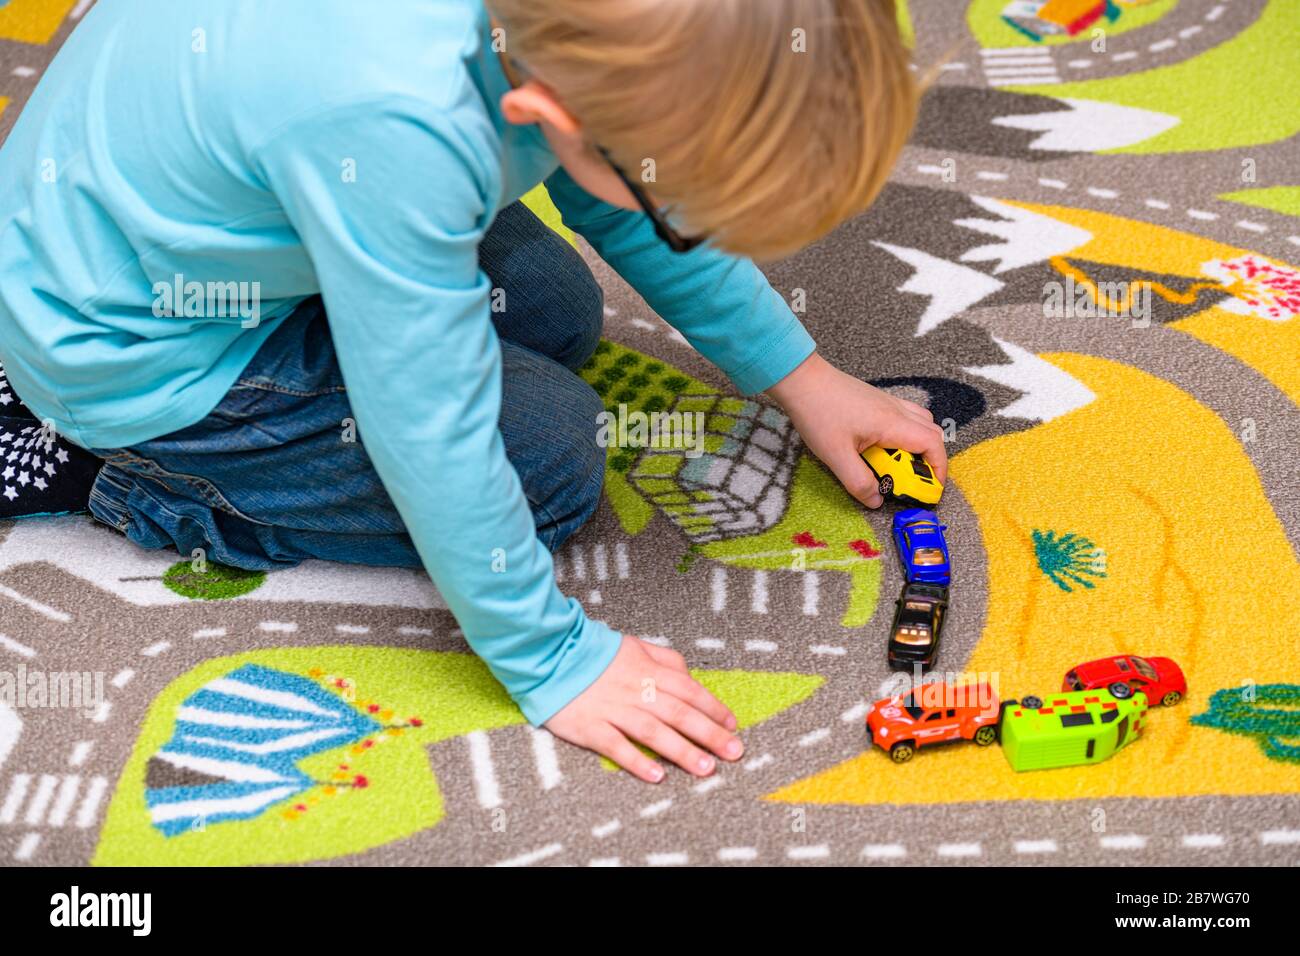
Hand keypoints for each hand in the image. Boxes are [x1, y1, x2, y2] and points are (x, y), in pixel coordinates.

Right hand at [544, 635, 743, 781]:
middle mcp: (636, 691)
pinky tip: (657, 776)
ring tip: (706, 769)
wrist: (549, 653)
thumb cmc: (594, 652)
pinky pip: (617, 746)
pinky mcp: (590, 727)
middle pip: (679, 714)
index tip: (732, 725)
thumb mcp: (635, 645)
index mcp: (648, 670)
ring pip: (654, 732)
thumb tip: (689, 676)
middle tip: (734, 753)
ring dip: (682, 751)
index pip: (689, 690)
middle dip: (710, 735)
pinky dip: (637, 761)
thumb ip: (665, 659)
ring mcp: (613, 710)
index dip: (713, 708)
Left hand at [768, 352, 947, 508]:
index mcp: (892, 423)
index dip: (939, 469)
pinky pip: (903, 416)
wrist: (801, 380)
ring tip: (896, 464)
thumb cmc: (818, 412)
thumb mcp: (836, 456)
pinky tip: (880, 446)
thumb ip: (858, 481)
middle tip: (911, 480)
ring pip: (919, 422)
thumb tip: (877, 500)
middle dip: (930, 460)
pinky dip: (903, 434)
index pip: (933, 445)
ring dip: (916, 445)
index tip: (931, 489)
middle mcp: (896, 410)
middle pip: (932, 433)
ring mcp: (887, 402)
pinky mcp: (876, 400)